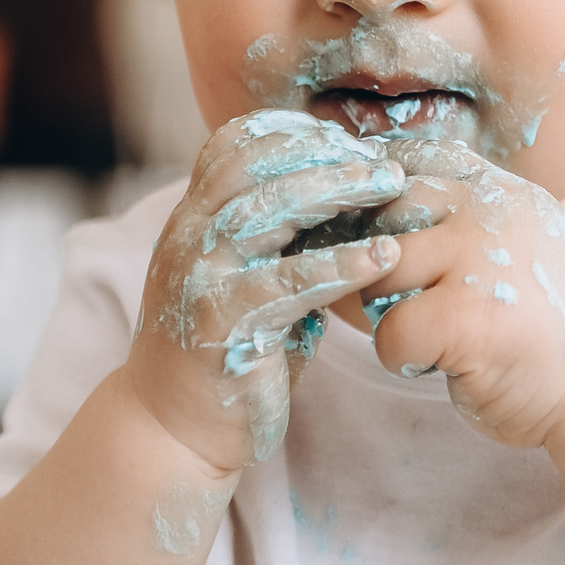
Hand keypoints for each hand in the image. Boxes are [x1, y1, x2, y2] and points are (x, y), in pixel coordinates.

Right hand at [125, 110, 414, 472]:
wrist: (175, 430)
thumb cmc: (227, 350)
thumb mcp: (247, 278)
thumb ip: (281, 240)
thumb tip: (349, 195)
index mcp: (191, 219)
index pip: (232, 146)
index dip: (292, 134)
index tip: (347, 140)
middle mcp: (188, 237)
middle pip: (254, 167)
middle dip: (325, 154)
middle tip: (384, 164)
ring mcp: (200, 278)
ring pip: (268, 210)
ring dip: (336, 191)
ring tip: (389, 189)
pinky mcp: (224, 324)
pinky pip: (289, 282)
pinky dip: (340, 264)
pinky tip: (382, 257)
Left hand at [350, 140, 564, 446]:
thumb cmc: (552, 327)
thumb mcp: (525, 245)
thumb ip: (473, 219)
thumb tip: (386, 201)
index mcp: (503, 192)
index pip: (418, 158)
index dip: (384, 189)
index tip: (379, 226)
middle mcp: (490, 212)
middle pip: (385, 210)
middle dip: (373, 254)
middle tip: (398, 295)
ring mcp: (477, 261)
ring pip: (378, 268)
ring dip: (384, 308)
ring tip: (425, 332)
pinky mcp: (464, 317)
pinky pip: (389, 331)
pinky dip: (400, 357)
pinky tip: (434, 365)